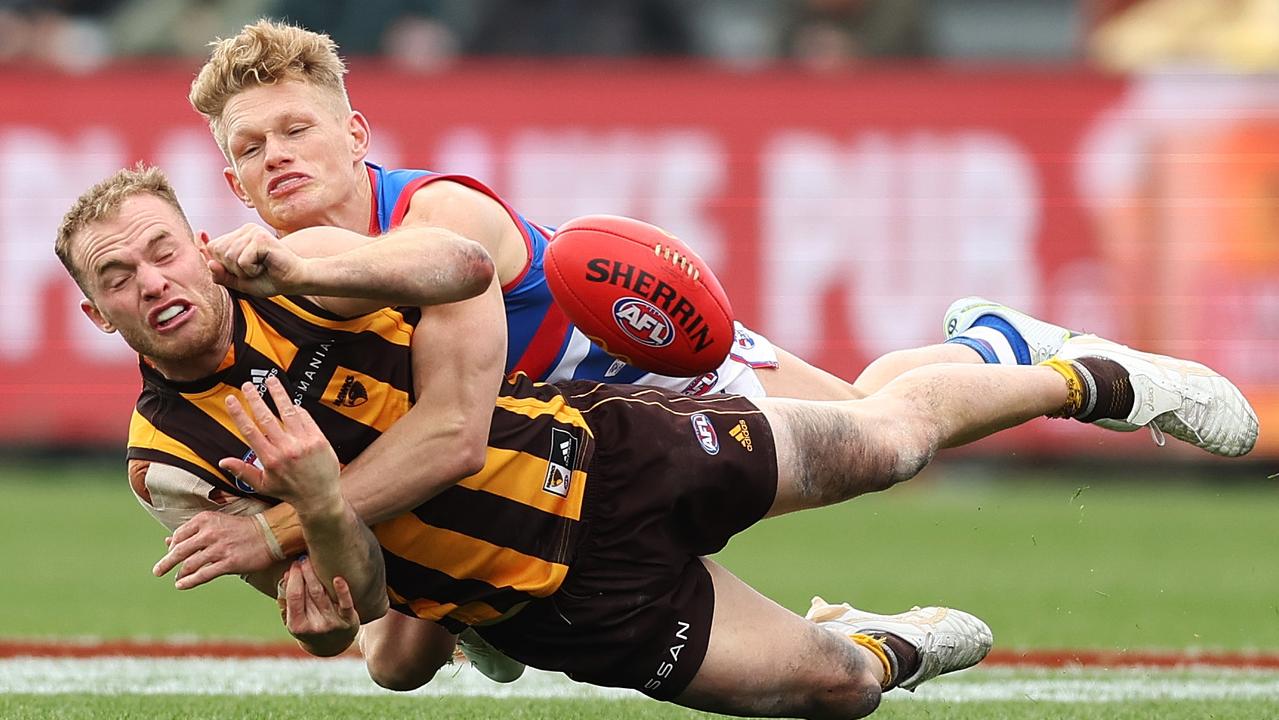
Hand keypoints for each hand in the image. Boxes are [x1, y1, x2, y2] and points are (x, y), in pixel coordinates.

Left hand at [153, 511, 274, 588]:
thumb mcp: (216, 523)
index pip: (179, 535)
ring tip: (175, 579)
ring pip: (189, 564)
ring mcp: (219, 549)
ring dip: (178, 574)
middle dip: (166, 563)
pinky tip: (181, 585)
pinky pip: (203, 574)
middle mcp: (209, 533)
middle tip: (157, 571)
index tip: (170, 554)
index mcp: (205, 520)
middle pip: (179, 551)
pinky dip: (189, 581)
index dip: (172, 547)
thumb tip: (167, 541)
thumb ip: (192, 532)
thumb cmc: (242, 529)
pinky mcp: (228, 563)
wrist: (270, 534)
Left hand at [202, 224, 305, 295]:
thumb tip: (208, 263)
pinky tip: (266, 266)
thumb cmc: (270, 279)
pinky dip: (252, 270)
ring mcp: (253, 232)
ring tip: (261, 267)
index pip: (212, 247)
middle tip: (255, 269)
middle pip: (218, 252)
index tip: (245, 268)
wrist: (295, 281)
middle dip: (233, 268)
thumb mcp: (240, 282)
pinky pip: (242, 260)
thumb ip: (221, 274)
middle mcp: (245, 229)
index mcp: (238, 235)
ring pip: (230, 256)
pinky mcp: (261, 238)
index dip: (223, 265)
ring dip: (244, 271)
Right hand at [216, 375, 341, 517]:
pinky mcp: (319, 439)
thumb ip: (243, 471)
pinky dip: (297, 409)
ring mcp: (304, 443)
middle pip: (267, 418)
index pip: (250, 431)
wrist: (319, 497)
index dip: (239, 413)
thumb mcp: (263, 485)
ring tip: (270, 380)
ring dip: (278, 394)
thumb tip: (222, 461)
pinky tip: (290, 402)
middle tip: (247, 384)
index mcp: (270, 459)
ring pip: (288, 412)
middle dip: (255, 398)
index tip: (231, 399)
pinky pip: (305, 418)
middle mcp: (286, 449)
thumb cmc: (289, 491)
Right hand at [281, 557, 359, 656]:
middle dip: (305, 573)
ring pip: (324, 594)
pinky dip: (342, 590)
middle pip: (309, 592)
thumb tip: (287, 575)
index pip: (294, 596)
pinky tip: (338, 578)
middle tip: (304, 559)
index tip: (294, 565)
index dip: (294, 579)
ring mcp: (332, 623)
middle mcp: (314, 625)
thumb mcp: (294, 618)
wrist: (332, 645)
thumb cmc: (309, 625)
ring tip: (314, 561)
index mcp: (297, 625)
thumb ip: (286, 600)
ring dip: (318, 574)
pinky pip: (346, 603)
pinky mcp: (348, 620)